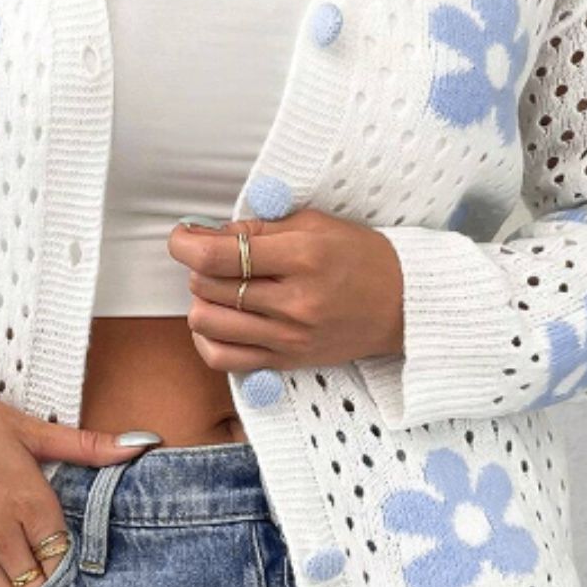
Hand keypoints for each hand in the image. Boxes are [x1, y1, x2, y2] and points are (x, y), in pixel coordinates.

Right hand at [0, 391, 160, 586]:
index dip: (72, 563)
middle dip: (50, 583)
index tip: (75, 559)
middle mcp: (3, 533)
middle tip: (57, 578)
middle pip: (39, 583)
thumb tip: (140, 444)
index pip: (64, 556)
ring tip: (33, 585)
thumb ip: (87, 446)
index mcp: (31, 503)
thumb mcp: (32, 431)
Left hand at [166, 207, 404, 373]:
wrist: (403, 305)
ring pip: (207, 323)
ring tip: (219, 289)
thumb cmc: (360, 257)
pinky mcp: (286, 362)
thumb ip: (258, 226)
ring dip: (202, 301)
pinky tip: (219, 322)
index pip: (217, 255)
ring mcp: (288, 337)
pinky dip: (208, 339)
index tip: (183, 237)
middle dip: (199, 267)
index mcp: (301, 256)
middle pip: (207, 286)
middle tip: (215, 258)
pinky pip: (223, 359)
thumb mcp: (314, 224)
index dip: (185, 244)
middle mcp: (293, 301)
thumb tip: (205, 233)